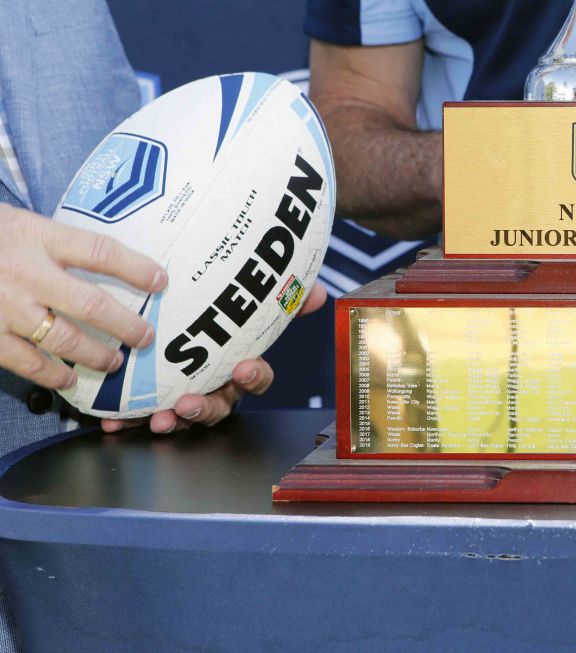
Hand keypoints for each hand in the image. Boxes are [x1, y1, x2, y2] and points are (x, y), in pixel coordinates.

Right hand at [0, 204, 164, 389]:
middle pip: (92, 304)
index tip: (162, 280)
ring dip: (96, 354)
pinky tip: (69, 379)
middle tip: (145, 336)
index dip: (137, 269)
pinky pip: (28, 362)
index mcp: (37, 238)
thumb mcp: (18, 223)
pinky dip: (53, 375)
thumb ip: (53, 242)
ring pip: (65, 339)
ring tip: (113, 360)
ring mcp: (6, 308)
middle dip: (126, 324)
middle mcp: (27, 274)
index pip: (101, 252)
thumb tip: (103, 262)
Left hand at [100, 283, 327, 433]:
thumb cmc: (220, 322)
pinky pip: (142, 416)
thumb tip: (321, 293)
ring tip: (159, 418)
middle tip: (189, 402)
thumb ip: (285, 302)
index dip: (252, 375)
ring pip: (183, 416)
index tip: (243, 367)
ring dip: (172, 420)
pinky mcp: (152, 403)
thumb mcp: (251, 310)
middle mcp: (215, 388)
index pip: (256, 377)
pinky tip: (115, 420)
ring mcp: (184, 399)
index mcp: (239, 369)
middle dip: (204, 407)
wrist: (173, 324)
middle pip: (218, 405)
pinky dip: (130, 420)